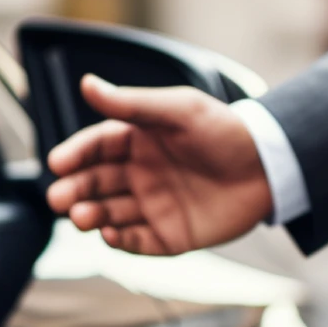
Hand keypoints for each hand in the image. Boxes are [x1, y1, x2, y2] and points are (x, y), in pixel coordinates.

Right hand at [44, 75, 273, 255]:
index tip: (56, 162)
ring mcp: (153, 206)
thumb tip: (88, 84)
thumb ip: (131, 104)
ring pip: (110, 214)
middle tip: (60, 198)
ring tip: (81, 218)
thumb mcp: (177, 110)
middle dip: (75, 191)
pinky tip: (109, 236)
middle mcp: (139, 174)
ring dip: (92, 217)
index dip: (75, 154)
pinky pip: (138, 242)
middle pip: (96, 184)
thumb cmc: (224, 132)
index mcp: (138, 140)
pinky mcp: (170, 236)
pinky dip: (121, 241)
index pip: (95, 147)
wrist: (270, 168)